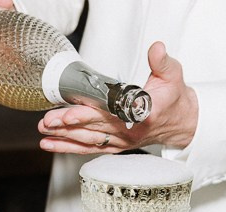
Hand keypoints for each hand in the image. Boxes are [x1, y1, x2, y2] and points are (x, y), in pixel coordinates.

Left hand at [38, 41, 198, 154]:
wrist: (180, 122)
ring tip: (44, 131)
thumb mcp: (173, 75)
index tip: (71, 112)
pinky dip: (69, 147)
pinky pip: (90, 148)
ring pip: (89, 140)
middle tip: (48, 121)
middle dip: (68, 124)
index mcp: (142, 114)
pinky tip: (51, 144)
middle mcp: (129, 131)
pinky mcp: (116, 146)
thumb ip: (162, 62)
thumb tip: (156, 49)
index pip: (111, 114)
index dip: (89, 114)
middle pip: (94, 128)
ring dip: (65, 137)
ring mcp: (122, 141)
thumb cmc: (173, 98)